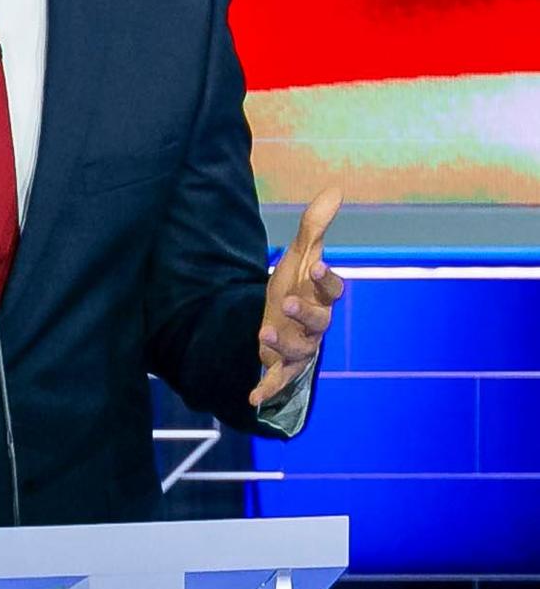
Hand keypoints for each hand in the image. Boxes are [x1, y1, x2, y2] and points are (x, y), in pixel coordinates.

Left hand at [250, 188, 344, 409]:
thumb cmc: (296, 287)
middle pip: (318, 321)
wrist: (279, 322)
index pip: (333, 290)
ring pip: (297, 349)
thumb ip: (315, 226)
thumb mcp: (300, 256)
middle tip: (287, 300)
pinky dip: (267, 390)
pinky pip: (278, 381)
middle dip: (304, 312)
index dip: (327, 279)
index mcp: (321, 298)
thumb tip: (335, 189)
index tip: (318, 265)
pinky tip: (253, 399)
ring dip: (281, 343)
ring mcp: (300, 348)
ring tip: (262, 332)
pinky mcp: (282, 367)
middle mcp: (315, 325)